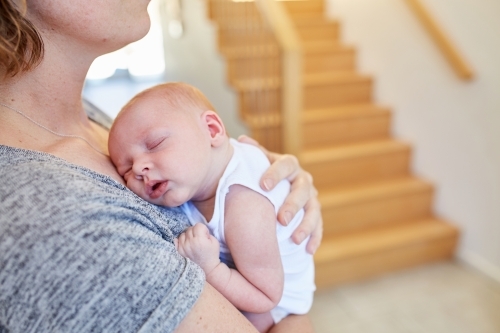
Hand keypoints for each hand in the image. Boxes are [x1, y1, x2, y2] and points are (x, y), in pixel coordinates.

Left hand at [175, 224, 220, 273]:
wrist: (207, 267)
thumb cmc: (212, 254)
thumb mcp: (214, 241)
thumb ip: (207, 232)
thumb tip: (199, 230)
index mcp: (200, 240)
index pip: (198, 225)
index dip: (203, 229)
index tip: (205, 235)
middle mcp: (190, 243)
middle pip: (190, 229)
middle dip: (195, 231)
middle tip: (199, 238)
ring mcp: (183, 247)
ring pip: (183, 234)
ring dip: (188, 236)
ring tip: (193, 242)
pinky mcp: (179, 251)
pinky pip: (177, 240)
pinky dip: (181, 240)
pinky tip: (187, 244)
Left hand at [237, 135, 322, 253]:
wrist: (275, 191)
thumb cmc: (261, 178)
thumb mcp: (257, 165)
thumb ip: (251, 155)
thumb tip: (240, 140)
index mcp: (288, 165)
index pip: (286, 164)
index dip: (276, 173)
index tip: (263, 185)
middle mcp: (303, 180)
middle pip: (303, 189)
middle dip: (293, 204)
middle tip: (281, 219)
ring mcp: (311, 198)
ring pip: (314, 210)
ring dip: (306, 224)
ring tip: (294, 239)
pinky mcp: (315, 215)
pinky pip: (319, 227)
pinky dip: (314, 238)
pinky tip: (307, 250)